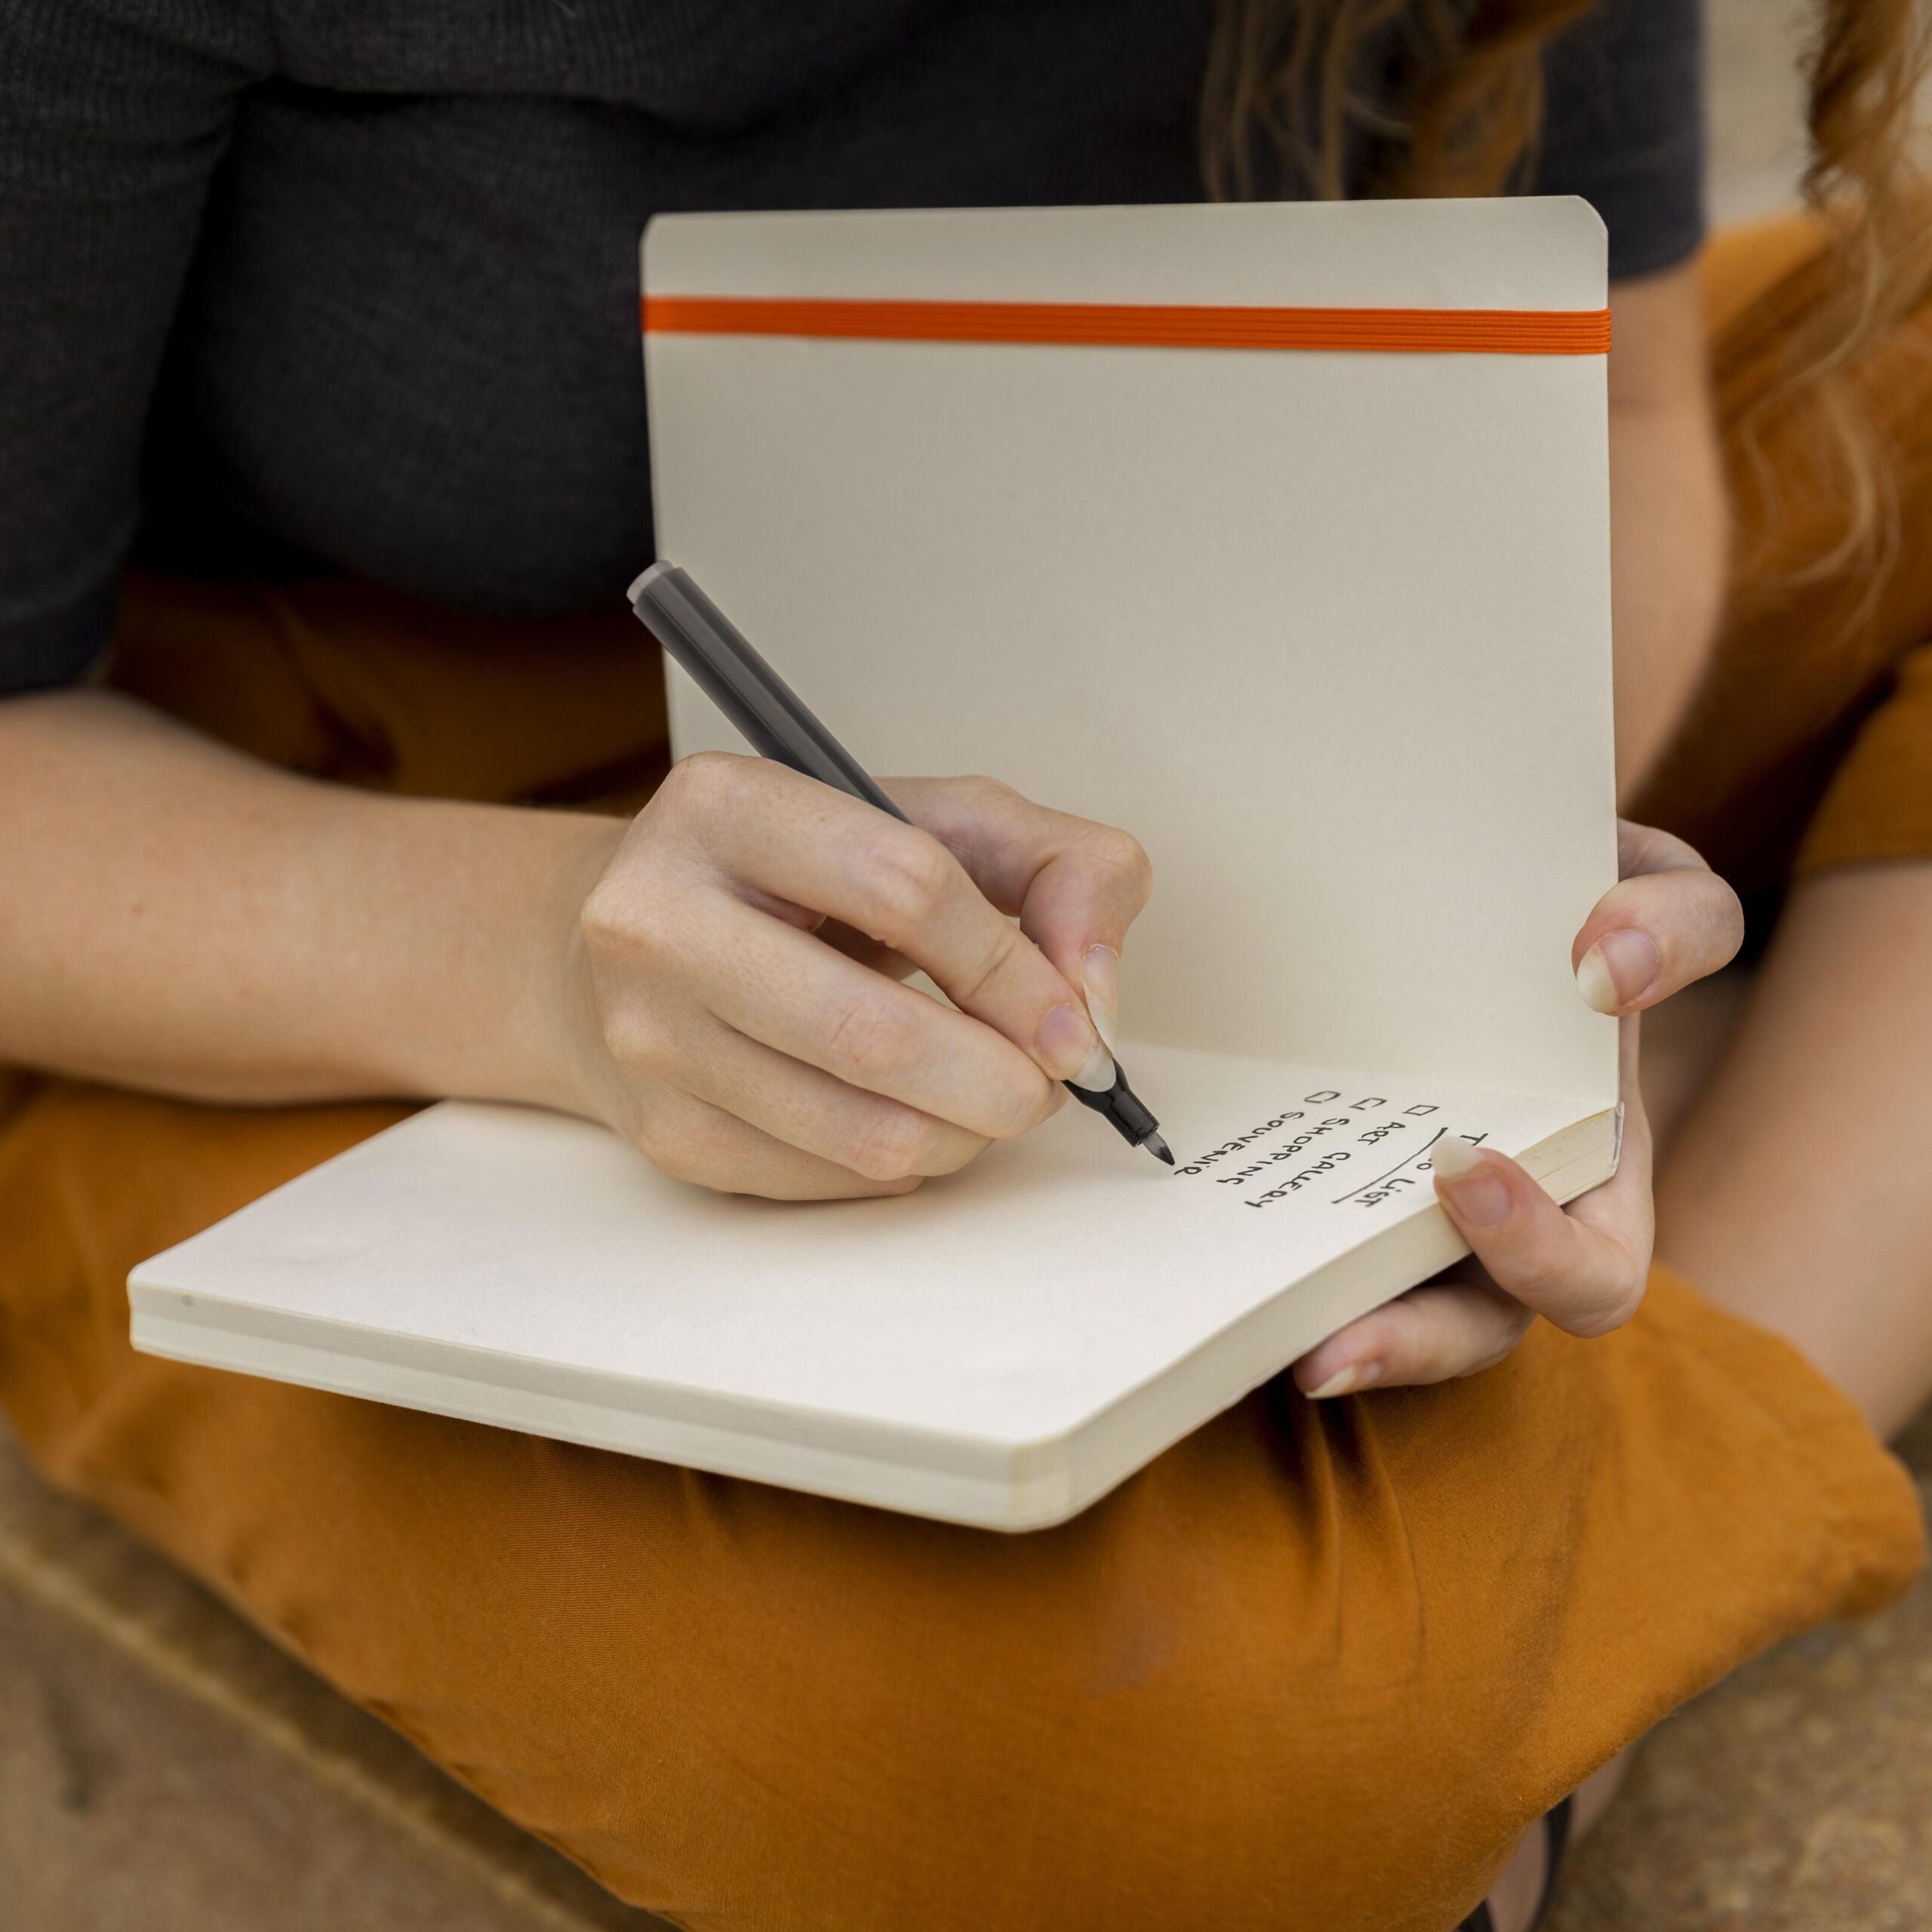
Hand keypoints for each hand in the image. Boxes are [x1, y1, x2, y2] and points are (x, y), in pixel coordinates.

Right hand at [567, 753, 1152, 1197]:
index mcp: (727, 808)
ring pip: (860, 1131)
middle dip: (1002, 1080)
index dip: (1015, 971)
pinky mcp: (663, 1130)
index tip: (1072, 1022)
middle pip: (875, 1035)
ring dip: (965, 1134)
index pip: (907, 889)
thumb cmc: (801, 878)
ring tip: (987, 1101)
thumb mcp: (935, 821)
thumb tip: (1092, 994)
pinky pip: (827, 1179)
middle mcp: (658, 918)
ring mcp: (649, 1035)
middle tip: (1047, 1086)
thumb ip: (1055, 866)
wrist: (631, 940)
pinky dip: (900, 1161)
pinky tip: (906, 1115)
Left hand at [1291, 820, 1743, 1398]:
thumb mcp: (1643, 887)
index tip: (1457, 1167)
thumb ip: (1672, 918)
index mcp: (1587, 1172)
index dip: (1537, 1254)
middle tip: (1333, 1341)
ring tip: (1274, 1344)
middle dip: (1417, 1343)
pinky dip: (1273, 1272)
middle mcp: (1503, 1218)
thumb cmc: (1565, 898)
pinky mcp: (1326, 1189)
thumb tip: (1607, 969)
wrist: (1468, 877)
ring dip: (1338, 1341)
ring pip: (1388, 1320)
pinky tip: (1212, 1254)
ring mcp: (1412, 1214)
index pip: (1596, 1273)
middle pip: (1470, 1333)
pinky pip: (1308, 1260)